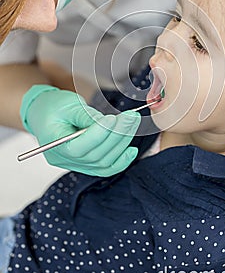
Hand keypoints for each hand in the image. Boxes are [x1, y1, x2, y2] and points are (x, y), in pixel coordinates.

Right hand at [20, 85, 140, 176]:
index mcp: (54, 144)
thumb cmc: (52, 107)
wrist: (44, 113)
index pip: (80, 146)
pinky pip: (105, 168)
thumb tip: (108, 124)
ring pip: (103, 162)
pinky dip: (121, 161)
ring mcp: (75, 164)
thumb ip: (86, 116)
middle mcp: (64, 160)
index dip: (99, 134)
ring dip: (122, 143)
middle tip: (131, 118)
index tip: (114, 119)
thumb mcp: (67, 105)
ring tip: (131, 124)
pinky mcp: (86, 164)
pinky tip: (132, 150)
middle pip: (95, 155)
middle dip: (117, 135)